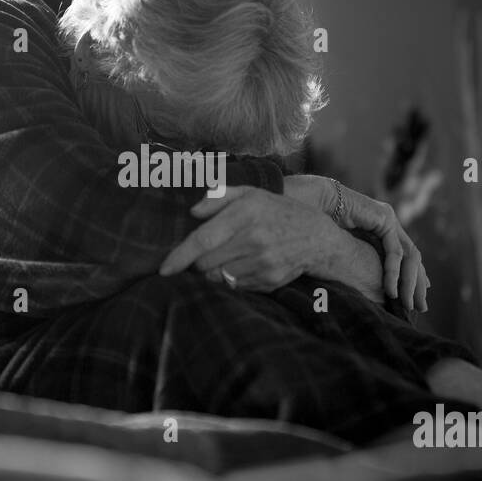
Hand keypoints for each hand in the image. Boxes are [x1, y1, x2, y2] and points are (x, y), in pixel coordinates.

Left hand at [158, 186, 349, 292]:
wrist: (317, 238)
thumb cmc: (278, 212)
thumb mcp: (252, 194)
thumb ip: (219, 198)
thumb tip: (193, 212)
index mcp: (245, 213)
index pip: (203, 239)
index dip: (180, 256)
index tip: (164, 268)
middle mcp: (253, 239)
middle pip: (205, 263)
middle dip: (198, 262)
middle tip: (207, 253)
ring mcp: (262, 263)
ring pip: (218, 277)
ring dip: (214, 271)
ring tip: (227, 258)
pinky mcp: (268, 281)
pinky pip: (235, 286)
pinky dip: (231, 279)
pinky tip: (243, 265)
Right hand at [283, 175, 428, 310]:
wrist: (315, 206)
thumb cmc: (322, 229)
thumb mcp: (349, 249)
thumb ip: (363, 260)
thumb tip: (370, 285)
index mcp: (382, 227)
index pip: (405, 255)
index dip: (413, 277)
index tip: (415, 299)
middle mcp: (389, 222)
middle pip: (413, 257)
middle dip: (417, 284)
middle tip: (420, 307)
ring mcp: (389, 219)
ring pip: (410, 256)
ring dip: (410, 283)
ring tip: (406, 303)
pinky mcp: (385, 220)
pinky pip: (396, 252)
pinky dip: (394, 273)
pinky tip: (390, 290)